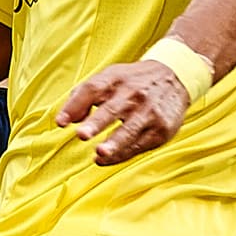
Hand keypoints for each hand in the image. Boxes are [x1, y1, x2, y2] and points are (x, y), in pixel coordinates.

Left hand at [56, 58, 190, 165]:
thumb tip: (65, 121)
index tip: (60, 123)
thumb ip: (83, 97)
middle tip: (82, 134)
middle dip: (96, 123)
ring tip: (99, 154)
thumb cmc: (132, 82)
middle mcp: (133, 93)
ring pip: (129, 130)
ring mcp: (149, 112)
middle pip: (111, 109)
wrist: (175, 76)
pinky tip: (105, 160)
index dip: (74, 105)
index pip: (92, 89)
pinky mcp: (162, 129)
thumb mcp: (109, 79)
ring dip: (114, 143)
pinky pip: (139, 145)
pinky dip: (121, 154)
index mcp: (115, 79)